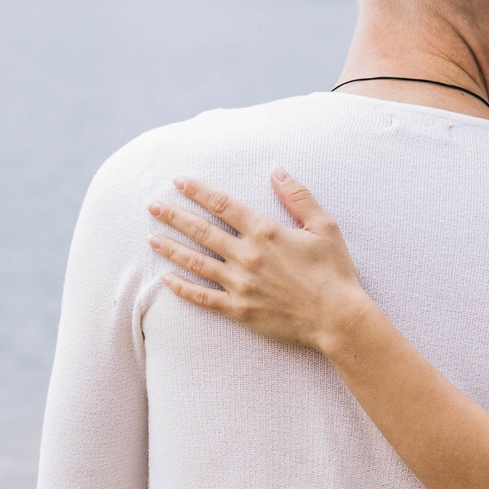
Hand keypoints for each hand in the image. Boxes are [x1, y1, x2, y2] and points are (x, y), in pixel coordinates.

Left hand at [149, 169, 371, 354]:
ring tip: (151, 238)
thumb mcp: (324, 226)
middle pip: (201, 230)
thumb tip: (276, 169)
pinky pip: (203, 298)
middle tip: (151, 205)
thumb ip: (298, 196)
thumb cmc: (334, 272)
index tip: (178, 181)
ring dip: (171, 248)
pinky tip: (166, 280)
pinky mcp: (239, 310)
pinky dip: (183, 288)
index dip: (197, 191)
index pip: (222, 204)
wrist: (337, 318)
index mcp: (264, 232)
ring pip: (196, 262)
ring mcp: (240, 284)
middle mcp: (246, 255)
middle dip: (174, 215)